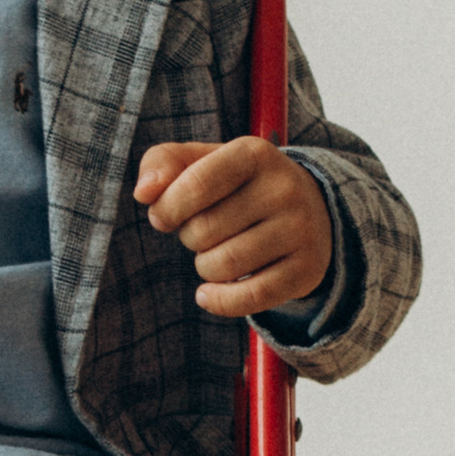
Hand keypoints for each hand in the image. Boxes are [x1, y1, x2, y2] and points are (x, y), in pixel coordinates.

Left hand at [134, 137, 332, 317]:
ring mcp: (300, 231)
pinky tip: (208, 294)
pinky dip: (219, 301)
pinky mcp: (306, 270)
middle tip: (204, 232)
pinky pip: (249, 298)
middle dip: (190, 237)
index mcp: (254, 154)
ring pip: (223, 266)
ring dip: (205, 267)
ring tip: (216, 253)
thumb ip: (163, 163)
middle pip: (204, 230)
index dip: (168, 208)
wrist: (310, 208)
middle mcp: (283, 189)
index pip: (196, 184)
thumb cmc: (238, 185)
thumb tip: (143, 193)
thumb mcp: (203, 161)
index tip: (164, 216)